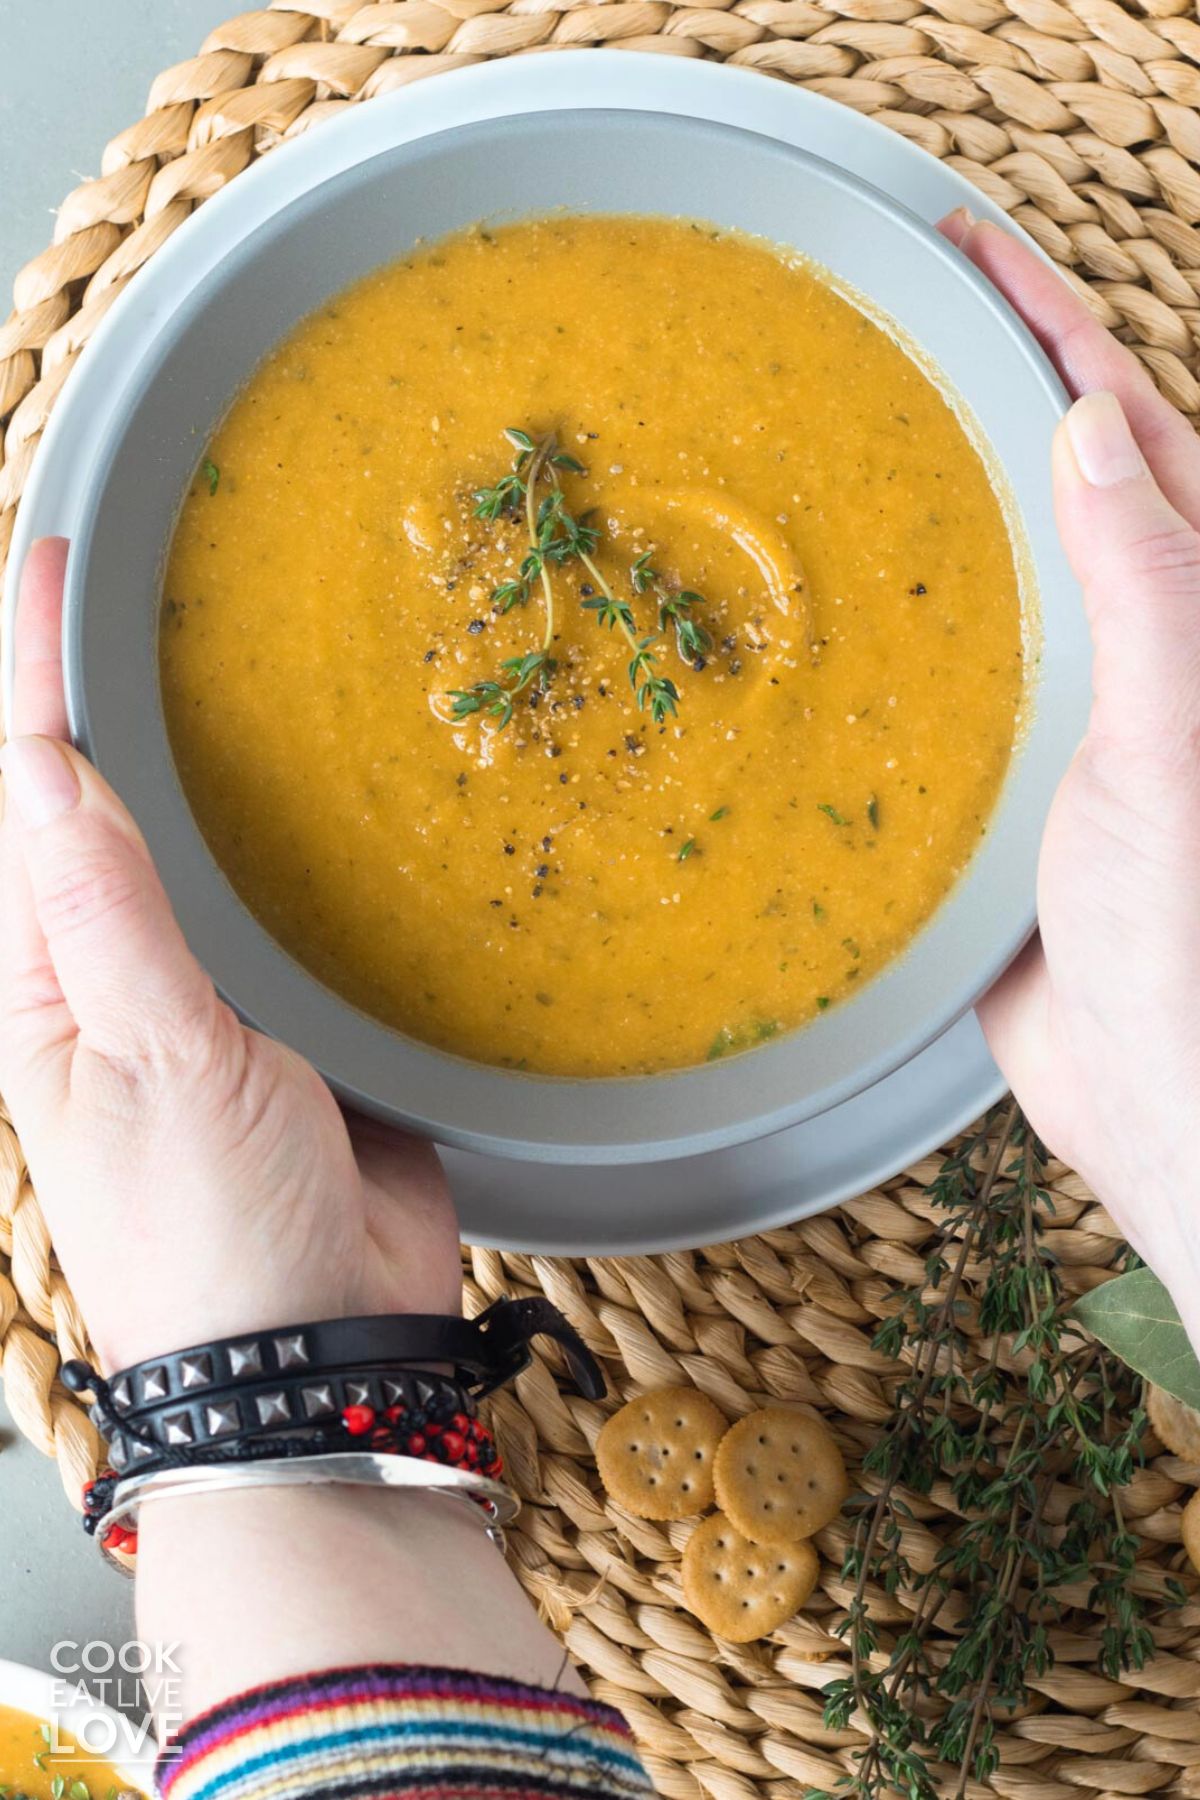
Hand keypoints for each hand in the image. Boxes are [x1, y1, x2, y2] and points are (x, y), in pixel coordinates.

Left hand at [0, 538, 460, 1372]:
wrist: (318, 1356)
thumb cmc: (209, 1232)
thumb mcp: (153, 1064)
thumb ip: (108, 914)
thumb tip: (47, 766)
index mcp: (41, 982)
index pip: (25, 796)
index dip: (36, 673)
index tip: (58, 562)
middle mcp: (109, 974)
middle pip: (88, 805)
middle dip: (90, 692)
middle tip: (117, 575)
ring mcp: (200, 995)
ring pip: (184, 847)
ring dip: (183, 754)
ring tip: (201, 647)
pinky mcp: (289, 1020)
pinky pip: (278, 906)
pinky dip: (280, 840)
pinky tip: (307, 791)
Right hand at [943, 213, 1199, 1336]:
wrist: (1156, 1098)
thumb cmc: (1191, 927)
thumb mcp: (1176, 735)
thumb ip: (1146, 583)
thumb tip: (1087, 424)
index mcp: (1189, 612)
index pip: (1128, 426)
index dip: (1055, 326)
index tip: (972, 248)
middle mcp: (1130, 648)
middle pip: (1052, 482)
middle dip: (983, 388)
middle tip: (887, 316)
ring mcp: (1056, 718)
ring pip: (982, 580)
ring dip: (921, 506)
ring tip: (833, 430)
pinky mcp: (990, 790)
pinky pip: (927, 687)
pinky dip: (875, 638)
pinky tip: (810, 610)